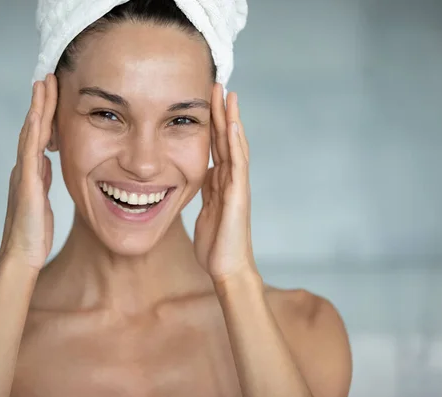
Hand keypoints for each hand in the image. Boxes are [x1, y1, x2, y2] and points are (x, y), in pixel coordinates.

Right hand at [0, 74, 57, 269]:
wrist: (22, 255)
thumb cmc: (32, 231)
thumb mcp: (42, 199)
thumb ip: (42, 178)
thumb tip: (47, 160)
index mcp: (31, 172)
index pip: (40, 136)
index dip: (45, 113)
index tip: (52, 91)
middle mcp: (25, 169)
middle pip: (33, 128)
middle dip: (41, 102)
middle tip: (47, 76)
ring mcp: (23, 175)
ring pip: (30, 135)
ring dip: (37, 109)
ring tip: (42, 84)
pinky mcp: (26, 186)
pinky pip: (30, 154)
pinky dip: (33, 133)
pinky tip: (37, 116)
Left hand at [194, 83, 254, 281]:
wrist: (227, 268)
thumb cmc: (217, 244)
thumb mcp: (206, 210)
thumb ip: (207, 191)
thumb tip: (203, 175)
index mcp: (221, 182)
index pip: (217, 145)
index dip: (212, 122)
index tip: (208, 99)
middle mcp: (231, 179)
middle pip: (226, 139)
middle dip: (222, 111)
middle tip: (218, 83)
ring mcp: (237, 186)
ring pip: (235, 146)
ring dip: (231, 119)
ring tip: (228, 94)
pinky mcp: (238, 196)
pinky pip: (237, 165)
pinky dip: (235, 144)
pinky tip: (231, 125)